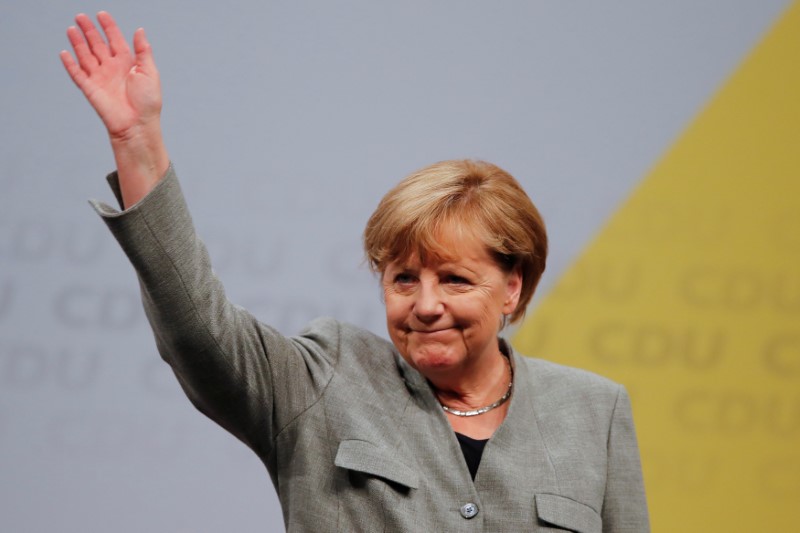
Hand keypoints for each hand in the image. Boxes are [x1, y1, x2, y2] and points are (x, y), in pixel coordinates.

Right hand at [61, 11, 160, 139]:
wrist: (137, 124)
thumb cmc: (147, 102)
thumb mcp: (150, 72)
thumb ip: (143, 51)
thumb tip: (139, 30)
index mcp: (127, 63)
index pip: (115, 40)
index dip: (108, 27)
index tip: (101, 14)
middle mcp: (112, 68)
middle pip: (98, 45)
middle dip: (89, 30)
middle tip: (80, 16)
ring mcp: (100, 78)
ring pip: (85, 56)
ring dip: (78, 43)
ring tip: (71, 29)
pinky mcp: (90, 89)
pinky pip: (77, 74)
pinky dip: (70, 64)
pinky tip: (65, 53)